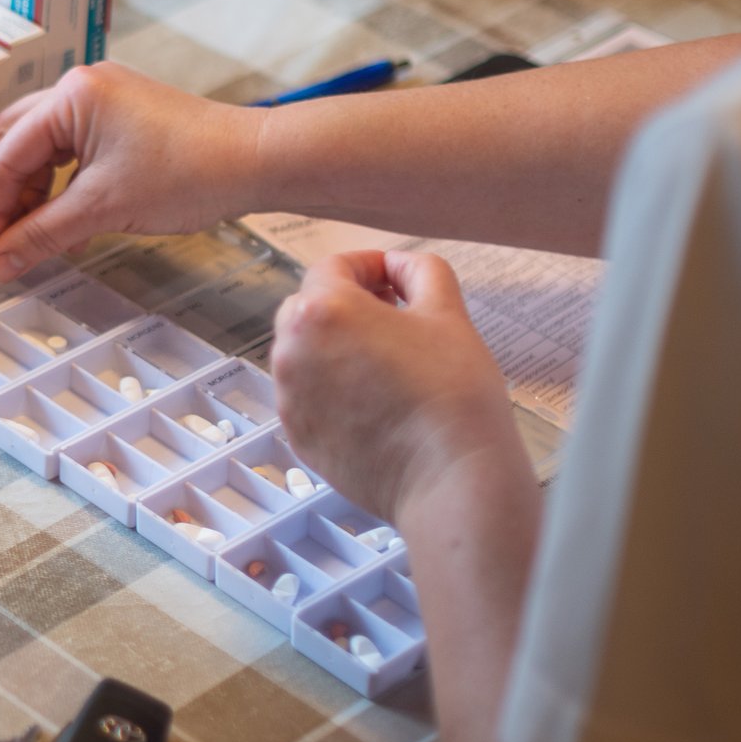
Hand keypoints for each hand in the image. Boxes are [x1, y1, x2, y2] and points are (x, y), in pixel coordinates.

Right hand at [0, 63, 263, 281]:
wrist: (257, 162)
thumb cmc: (190, 172)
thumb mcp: (103, 209)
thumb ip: (42, 236)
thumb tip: (0, 263)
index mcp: (71, 96)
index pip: (7, 158)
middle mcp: (83, 87)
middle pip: (18, 146)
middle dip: (7, 199)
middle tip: (1, 245)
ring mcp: (107, 100)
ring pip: (46, 151)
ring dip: (36, 196)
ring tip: (34, 240)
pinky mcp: (127, 118)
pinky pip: (76, 153)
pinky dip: (65, 189)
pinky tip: (68, 224)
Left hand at [269, 251, 521, 522]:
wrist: (448, 477)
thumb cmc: (452, 393)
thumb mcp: (447, 313)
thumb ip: (420, 271)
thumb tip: (399, 264)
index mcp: (322, 312)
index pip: (333, 267)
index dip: (369, 266)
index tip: (395, 280)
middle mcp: (291, 352)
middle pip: (309, 308)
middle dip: (347, 304)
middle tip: (394, 317)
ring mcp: (289, 398)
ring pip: (305, 354)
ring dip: (337, 346)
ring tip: (388, 362)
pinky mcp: (297, 436)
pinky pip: (307, 396)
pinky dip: (332, 388)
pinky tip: (375, 401)